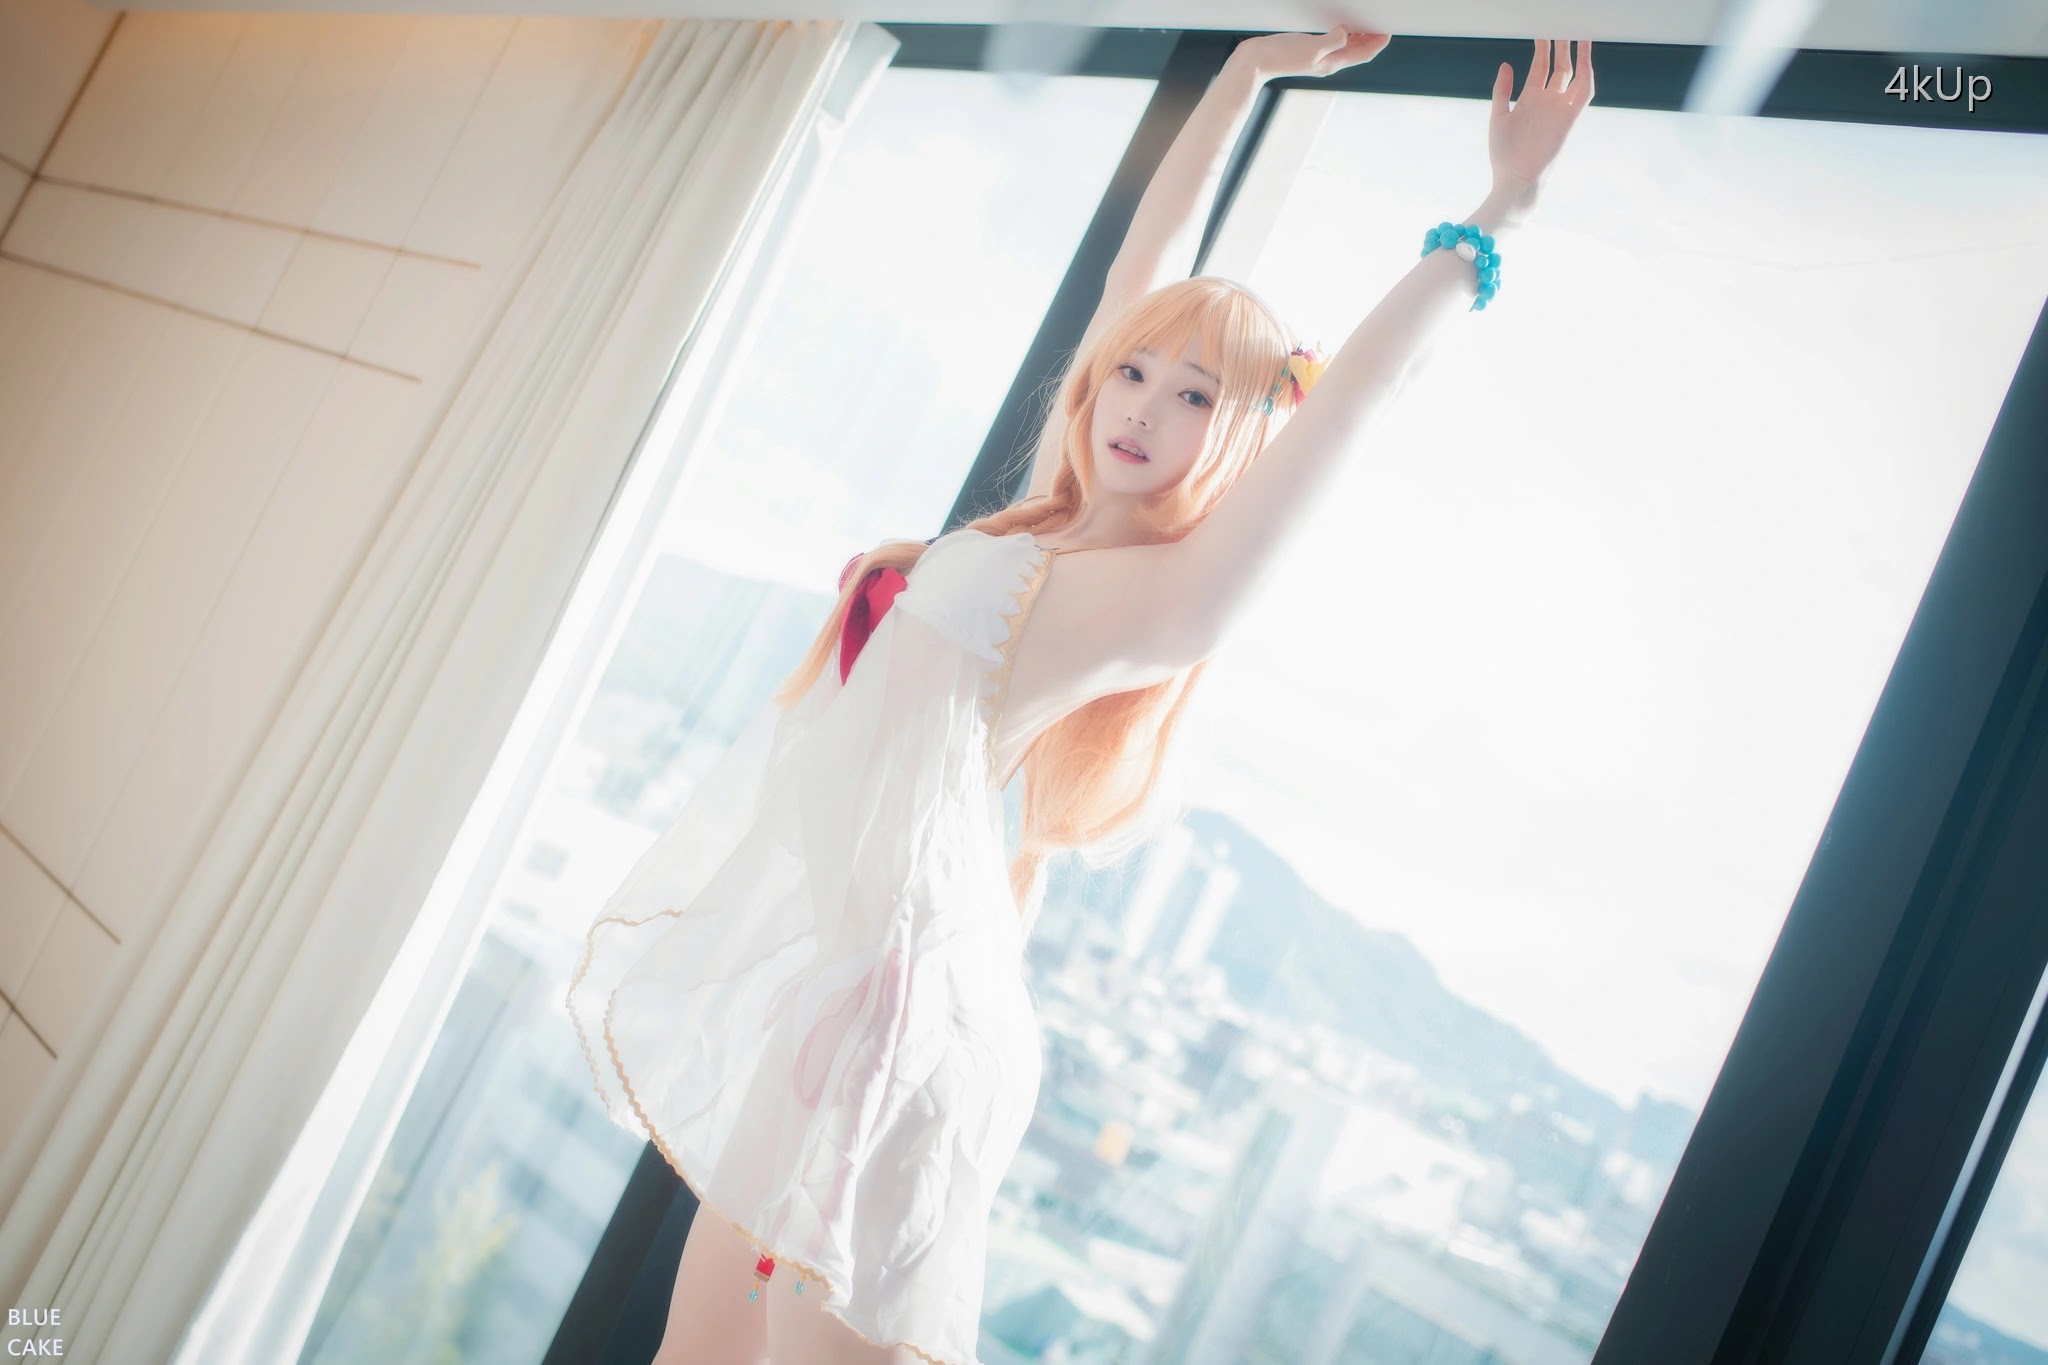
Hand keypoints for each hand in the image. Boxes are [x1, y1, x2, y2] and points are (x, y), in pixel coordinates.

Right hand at [1234, 25, 1390, 80]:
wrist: (1256, 61)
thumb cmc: (1282, 56)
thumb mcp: (1313, 46)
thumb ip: (1334, 39)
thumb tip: (1346, 33)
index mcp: (1332, 63)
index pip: (1363, 54)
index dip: (1377, 44)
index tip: (1387, 32)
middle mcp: (1327, 62)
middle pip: (1357, 52)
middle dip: (1371, 40)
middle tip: (1380, 27)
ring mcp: (1317, 58)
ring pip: (1346, 48)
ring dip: (1358, 38)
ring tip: (1366, 26)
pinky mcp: (1308, 51)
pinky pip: (1333, 43)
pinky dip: (1342, 35)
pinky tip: (1341, 28)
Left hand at [1488, 39, 1593, 207]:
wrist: (1514, 180)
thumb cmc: (1504, 156)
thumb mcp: (1498, 117)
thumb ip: (1502, 91)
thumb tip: (1506, 64)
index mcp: (1529, 101)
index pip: (1540, 67)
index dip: (1542, 49)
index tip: (1542, 31)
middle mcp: (1547, 102)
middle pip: (1559, 67)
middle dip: (1560, 46)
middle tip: (1561, 24)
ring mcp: (1559, 109)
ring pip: (1572, 75)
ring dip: (1575, 55)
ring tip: (1575, 34)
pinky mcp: (1569, 119)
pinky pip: (1584, 93)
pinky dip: (1587, 73)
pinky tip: (1586, 55)